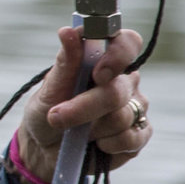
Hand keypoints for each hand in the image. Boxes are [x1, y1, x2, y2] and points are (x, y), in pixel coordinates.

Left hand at [15, 25, 149, 180]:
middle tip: (57, 117)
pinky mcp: (139, 134)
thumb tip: (67, 31)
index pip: (128, 43)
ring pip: (123, 116)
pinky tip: (95, 144)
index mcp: (104, 61)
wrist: (45, 152)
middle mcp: (124, 81)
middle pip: (118, 89)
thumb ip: (65, 63)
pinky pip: (131, 138)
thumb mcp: (49, 90)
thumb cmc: (45, 114)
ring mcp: (135, 107)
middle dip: (85, 107)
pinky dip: (107, 144)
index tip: (99, 73)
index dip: (119, 54)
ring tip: (75, 133)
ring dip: (91, 129)